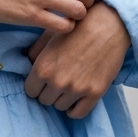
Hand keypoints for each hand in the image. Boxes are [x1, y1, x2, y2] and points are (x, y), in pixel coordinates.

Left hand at [24, 0, 130, 116]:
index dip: (36, 85)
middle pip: (44, 101)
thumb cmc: (78, 26)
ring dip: (63, 98)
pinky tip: (77, 98)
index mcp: (43, 68)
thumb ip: (34, 53)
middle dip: (49, 91)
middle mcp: (58, 81)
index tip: (44, 81)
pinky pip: (78, 113)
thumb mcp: (49, 34)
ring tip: (70, 85)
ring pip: (60, 107)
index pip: (30, 91)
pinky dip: (75, 109)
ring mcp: (77, 89)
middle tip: (59, 80)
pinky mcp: (94, 93)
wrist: (110, 23)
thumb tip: (27, 67)